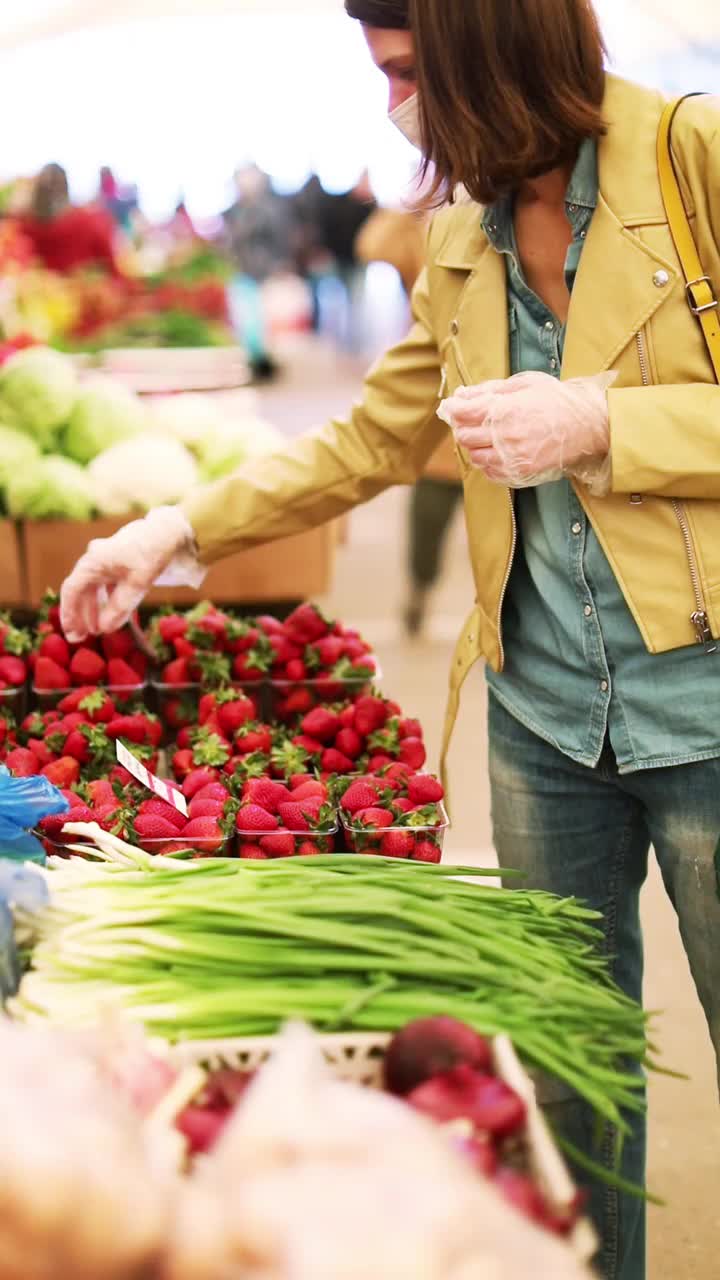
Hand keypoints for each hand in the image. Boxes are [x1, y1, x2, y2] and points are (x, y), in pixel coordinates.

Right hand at [60, 506, 204, 641]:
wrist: (175, 532)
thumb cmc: (152, 554)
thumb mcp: (136, 584)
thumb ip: (119, 608)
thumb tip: (104, 629)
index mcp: (93, 562)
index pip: (72, 590)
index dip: (69, 613)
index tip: (71, 634)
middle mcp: (97, 560)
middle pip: (81, 591)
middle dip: (81, 615)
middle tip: (82, 638)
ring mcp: (109, 561)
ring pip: (95, 589)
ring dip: (95, 610)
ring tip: (97, 631)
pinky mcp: (123, 564)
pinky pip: (109, 585)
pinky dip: (109, 602)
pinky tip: (113, 616)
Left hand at [439, 371, 614, 488]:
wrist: (587, 426)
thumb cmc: (557, 400)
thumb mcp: (524, 384)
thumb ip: (490, 390)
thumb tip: (462, 395)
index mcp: (504, 410)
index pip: (462, 413)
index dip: (454, 410)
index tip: (454, 408)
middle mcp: (505, 436)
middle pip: (464, 437)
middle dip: (463, 428)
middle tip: (471, 422)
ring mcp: (512, 457)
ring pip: (475, 457)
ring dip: (474, 447)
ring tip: (487, 437)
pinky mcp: (519, 473)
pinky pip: (489, 473)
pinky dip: (487, 464)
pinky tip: (497, 453)